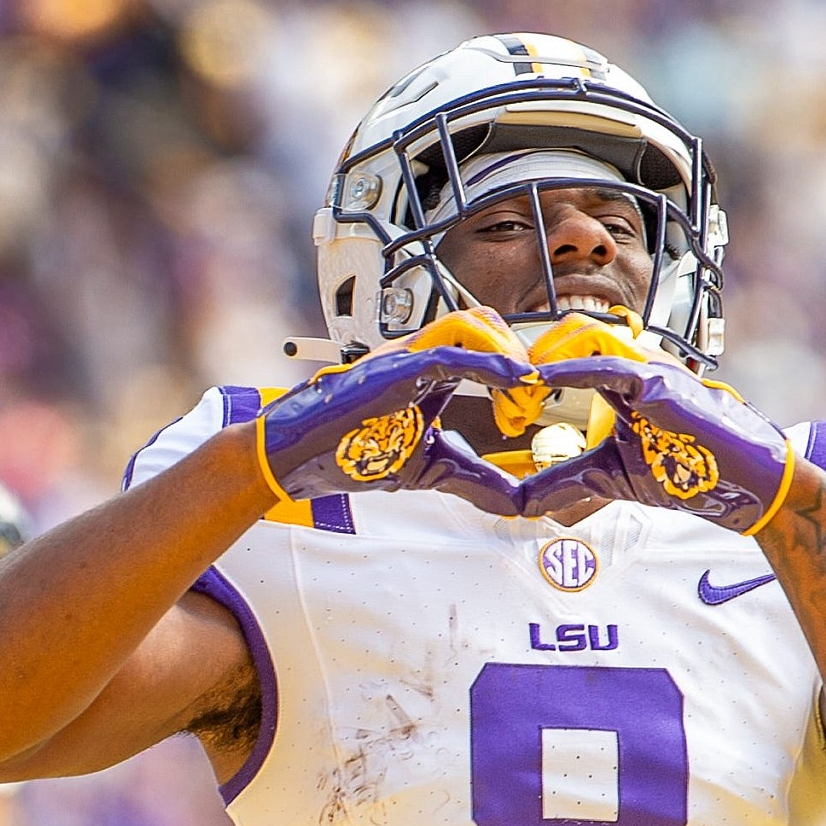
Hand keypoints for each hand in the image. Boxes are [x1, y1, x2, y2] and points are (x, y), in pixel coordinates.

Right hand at [257, 311, 530, 514]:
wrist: (297, 454)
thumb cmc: (347, 452)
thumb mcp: (431, 467)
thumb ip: (473, 477)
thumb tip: (514, 501)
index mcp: (426, 371)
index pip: (483, 345)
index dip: (513, 368)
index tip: (529, 403)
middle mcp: (418, 355)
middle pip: (485, 324)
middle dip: (517, 358)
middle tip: (527, 401)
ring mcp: (406, 356)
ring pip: (472, 324)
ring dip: (507, 356)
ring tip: (519, 392)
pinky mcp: (397, 368)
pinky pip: (452, 351)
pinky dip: (491, 363)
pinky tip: (515, 379)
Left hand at [519, 353, 794, 532]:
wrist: (745, 482)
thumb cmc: (691, 472)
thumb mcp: (609, 476)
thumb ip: (563, 479)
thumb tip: (516, 501)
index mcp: (617, 378)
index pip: (560, 354)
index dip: (524, 370)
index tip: (499, 402)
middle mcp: (630, 364)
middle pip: (561, 335)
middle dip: (525, 362)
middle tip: (505, 404)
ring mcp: (646, 367)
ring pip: (581, 335)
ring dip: (543, 360)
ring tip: (519, 394)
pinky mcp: (659, 382)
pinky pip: (608, 364)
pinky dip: (571, 369)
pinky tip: (541, 380)